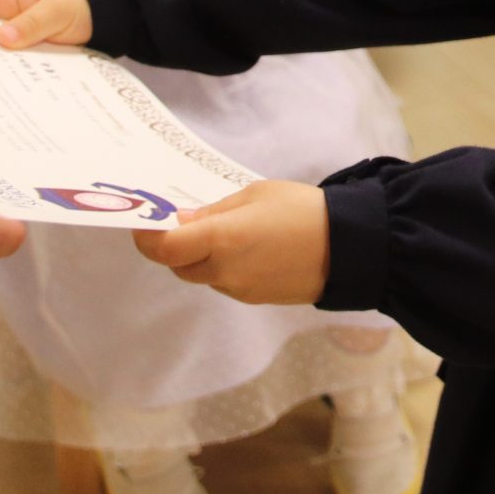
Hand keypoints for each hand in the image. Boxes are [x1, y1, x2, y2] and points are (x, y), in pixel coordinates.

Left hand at [133, 180, 329, 304]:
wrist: (350, 247)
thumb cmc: (303, 210)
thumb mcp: (255, 195)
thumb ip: (214, 211)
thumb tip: (183, 222)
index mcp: (221, 240)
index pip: (164, 248)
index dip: (148, 237)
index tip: (144, 223)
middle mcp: (224, 271)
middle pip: (179, 265)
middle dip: (176, 246)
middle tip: (187, 220)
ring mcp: (239, 289)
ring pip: (203, 275)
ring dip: (202, 257)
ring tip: (228, 231)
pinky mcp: (256, 299)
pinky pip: (226, 282)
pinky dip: (225, 266)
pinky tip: (250, 248)